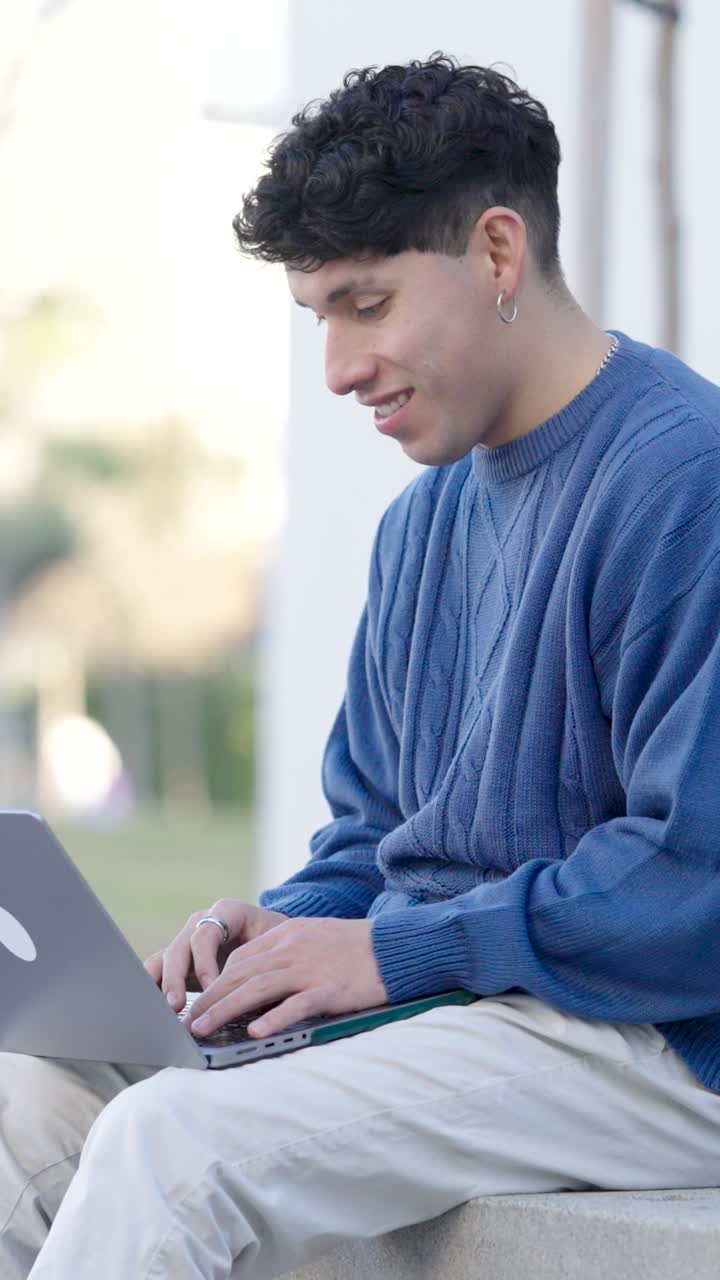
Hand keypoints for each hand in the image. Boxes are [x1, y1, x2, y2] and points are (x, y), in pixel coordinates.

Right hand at [144, 900, 288, 1011]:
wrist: (279, 940)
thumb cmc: (281, 942)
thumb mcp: (277, 946)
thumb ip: (264, 963)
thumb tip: (256, 995)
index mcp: (227, 912)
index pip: (206, 934)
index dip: (205, 962)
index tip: (212, 987)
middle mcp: (202, 923)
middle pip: (180, 947)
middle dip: (176, 978)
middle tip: (177, 1005)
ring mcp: (188, 940)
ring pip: (164, 958)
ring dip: (160, 984)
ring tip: (163, 1009)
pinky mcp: (180, 961)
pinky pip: (158, 970)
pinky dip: (153, 987)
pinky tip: (151, 1008)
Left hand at [182, 916, 388, 1038]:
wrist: (394, 946)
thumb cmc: (354, 947)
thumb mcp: (312, 938)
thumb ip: (284, 954)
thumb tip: (254, 981)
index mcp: (286, 935)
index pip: (240, 960)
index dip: (214, 983)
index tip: (196, 1003)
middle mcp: (291, 949)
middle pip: (240, 974)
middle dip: (210, 999)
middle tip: (186, 1022)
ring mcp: (309, 968)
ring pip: (257, 989)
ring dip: (226, 1011)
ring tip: (203, 1030)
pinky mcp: (329, 988)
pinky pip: (296, 1004)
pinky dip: (274, 1019)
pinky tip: (256, 1033)